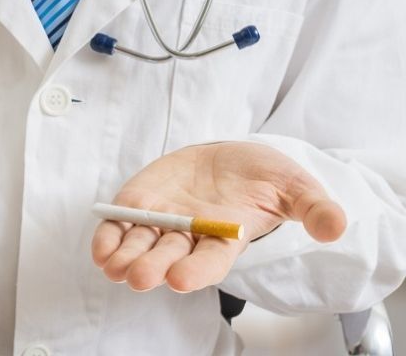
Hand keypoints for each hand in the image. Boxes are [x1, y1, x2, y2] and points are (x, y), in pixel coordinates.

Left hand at [91, 142, 345, 292]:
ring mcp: (161, 221)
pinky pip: (120, 225)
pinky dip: (109, 236)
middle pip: (168, 258)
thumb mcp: (293, 186)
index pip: (209, 262)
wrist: (228, 157)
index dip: (196, 271)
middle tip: (140, 277)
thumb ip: (312, 207)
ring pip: (139, 246)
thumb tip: (335, 226)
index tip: (182, 279)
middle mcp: (189, 237)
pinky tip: (101, 247)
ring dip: (124, 257)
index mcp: (225, 239)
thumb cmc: (262, 176)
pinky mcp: (139, 203)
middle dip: (153, 267)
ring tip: (113, 266)